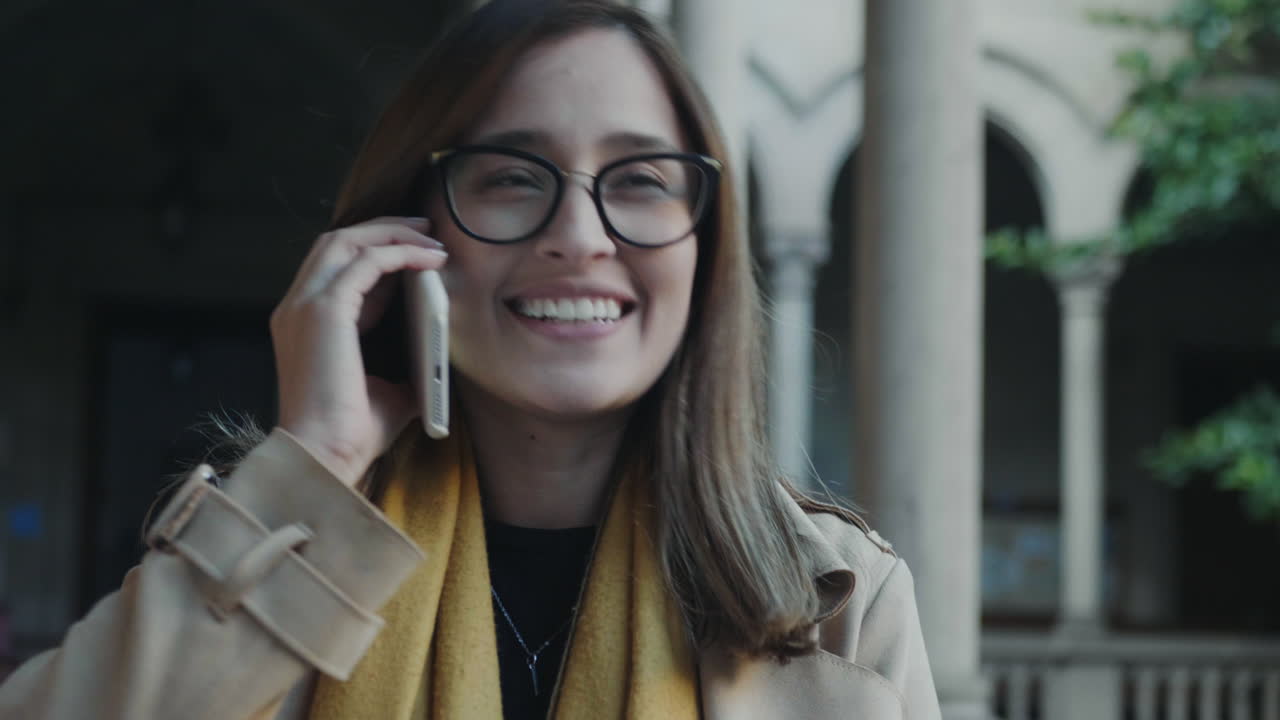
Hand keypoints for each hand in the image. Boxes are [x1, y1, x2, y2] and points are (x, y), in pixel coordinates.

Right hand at [270, 217, 447, 485]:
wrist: (325, 457)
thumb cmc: (352, 434)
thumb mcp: (389, 388)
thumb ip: (405, 363)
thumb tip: (438, 353)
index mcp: (304, 324)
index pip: (337, 269)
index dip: (379, 255)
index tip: (417, 252)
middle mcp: (296, 308)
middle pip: (336, 243)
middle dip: (382, 230)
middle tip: (425, 229)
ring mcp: (304, 305)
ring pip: (345, 241)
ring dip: (391, 234)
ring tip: (431, 237)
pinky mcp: (324, 309)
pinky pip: (365, 261)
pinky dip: (399, 252)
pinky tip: (429, 259)